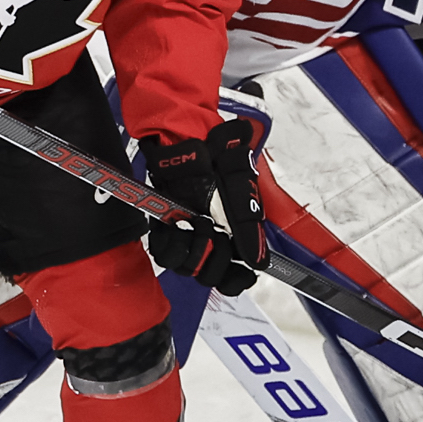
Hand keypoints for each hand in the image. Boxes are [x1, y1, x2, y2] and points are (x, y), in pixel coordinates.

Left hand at [141, 120, 267, 293]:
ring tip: (200, 223)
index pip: (234, 277)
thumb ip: (249, 226)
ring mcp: (185, 236)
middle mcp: (209, 240)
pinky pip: (164, 255)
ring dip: (196, 249)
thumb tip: (259, 263)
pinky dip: (173, 242)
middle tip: (218, 233)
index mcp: (232, 235)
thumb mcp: (241, 187)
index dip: (236, 280)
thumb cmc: (217, 158)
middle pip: (210, 277)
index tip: (242, 274)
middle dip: (216, 259)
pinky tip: (181, 225)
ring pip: (187, 269)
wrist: (187, 141)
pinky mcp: (163, 230)